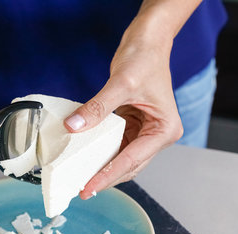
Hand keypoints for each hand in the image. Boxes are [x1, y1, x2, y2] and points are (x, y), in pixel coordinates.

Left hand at [64, 11, 183, 198]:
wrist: (148, 40)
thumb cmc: (146, 58)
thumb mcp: (120, 84)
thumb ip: (96, 109)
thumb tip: (73, 127)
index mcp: (164, 130)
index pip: (131, 160)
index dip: (108, 176)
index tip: (89, 188)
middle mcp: (157, 135)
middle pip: (128, 165)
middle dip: (105, 177)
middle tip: (82, 190)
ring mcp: (145, 131)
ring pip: (121, 157)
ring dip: (102, 166)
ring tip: (80, 178)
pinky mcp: (133, 125)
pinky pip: (115, 144)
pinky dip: (100, 150)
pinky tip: (85, 156)